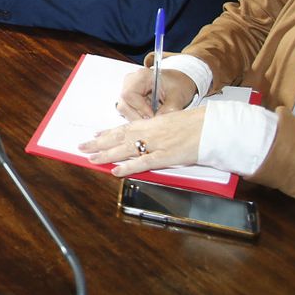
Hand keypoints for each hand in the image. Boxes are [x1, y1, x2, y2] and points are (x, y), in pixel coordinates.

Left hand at [80, 110, 206, 176]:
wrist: (211, 126)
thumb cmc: (195, 123)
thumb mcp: (171, 122)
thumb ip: (157, 129)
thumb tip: (146, 134)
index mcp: (150, 123)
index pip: (123, 128)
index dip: (107, 133)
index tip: (94, 136)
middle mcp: (148, 132)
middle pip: (118, 138)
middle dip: (99, 143)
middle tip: (82, 148)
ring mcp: (155, 144)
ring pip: (124, 150)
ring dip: (106, 155)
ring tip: (91, 159)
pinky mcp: (164, 156)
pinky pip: (142, 163)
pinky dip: (127, 167)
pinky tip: (115, 171)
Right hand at [116, 66, 196, 120]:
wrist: (178, 83)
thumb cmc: (178, 84)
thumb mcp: (178, 96)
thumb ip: (169, 109)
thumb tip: (159, 122)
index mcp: (141, 76)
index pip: (129, 95)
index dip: (140, 108)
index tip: (153, 116)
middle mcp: (131, 82)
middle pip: (124, 105)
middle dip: (138, 116)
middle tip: (154, 121)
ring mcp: (128, 91)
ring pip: (124, 110)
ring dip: (139, 118)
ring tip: (154, 116)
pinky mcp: (129, 100)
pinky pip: (128, 112)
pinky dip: (139, 117)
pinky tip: (151, 115)